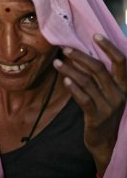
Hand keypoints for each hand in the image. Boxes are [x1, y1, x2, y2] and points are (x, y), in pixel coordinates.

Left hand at [53, 34, 126, 175]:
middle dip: (80, 56)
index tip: (95, 35)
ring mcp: (109, 106)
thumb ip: (102, 76)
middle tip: (64, 49)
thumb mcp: (109, 92)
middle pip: (99, 69)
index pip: (121, 61)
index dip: (109, 47)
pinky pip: (83, 99)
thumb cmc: (105, 111)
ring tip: (56, 63)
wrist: (107, 142)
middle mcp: (119, 94)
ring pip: (87, 82)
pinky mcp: (97, 117)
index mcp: (124, 85)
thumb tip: (83, 53)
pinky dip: (73, 88)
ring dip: (70, 70)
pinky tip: (64, 80)